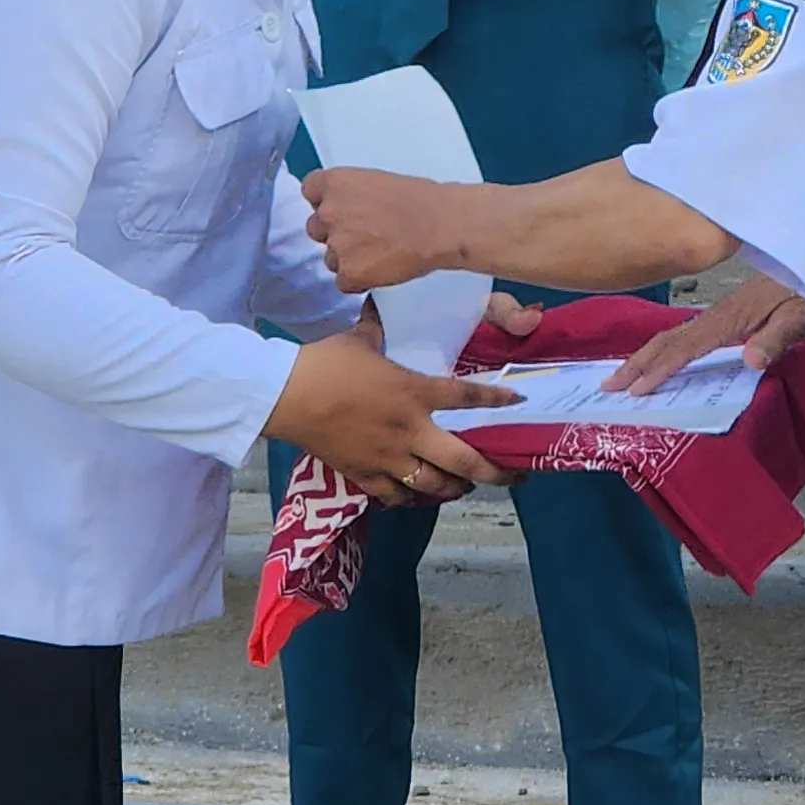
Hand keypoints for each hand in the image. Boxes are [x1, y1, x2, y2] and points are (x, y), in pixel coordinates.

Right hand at [265, 315, 516, 504]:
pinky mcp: (364, 475)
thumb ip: (378, 328)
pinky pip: (396, 497)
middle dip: (494, 473)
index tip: (518, 403)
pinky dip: (411, 499)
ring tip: (467, 487)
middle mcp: (409, 430)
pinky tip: (418, 496)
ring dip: (456, 489)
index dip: (497, 400)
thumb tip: (379, 305)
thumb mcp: (360, 340)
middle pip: (463, 461)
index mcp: (413, 393)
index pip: (467, 397)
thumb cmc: (325, 363)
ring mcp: (388, 458)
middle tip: (513, 477)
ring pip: (434, 486)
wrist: (286, 396)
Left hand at [302, 165, 475, 295]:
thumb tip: (348, 209)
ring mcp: (335, 245)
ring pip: (330, 258)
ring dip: (347, 258)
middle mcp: (327, 213)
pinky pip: (343, 282)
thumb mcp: (376, 180)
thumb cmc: (419, 200)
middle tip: (363, 234)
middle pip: (316, 227)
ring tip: (378, 253)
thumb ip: (351, 194)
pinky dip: (358, 280)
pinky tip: (380, 269)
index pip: (310, 190)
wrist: (439, 225)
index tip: (340, 207)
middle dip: (335, 233)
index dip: (324, 201)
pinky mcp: (348, 274)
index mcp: (334, 182)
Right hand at [601, 271, 804, 395]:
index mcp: (729, 319)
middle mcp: (715, 316)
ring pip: (671, 335)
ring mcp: (716, 315)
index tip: (638, 389)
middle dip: (637, 363)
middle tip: (608, 385)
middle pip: (667, 340)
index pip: (687, 347)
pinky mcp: (722, 316)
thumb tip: (750, 361)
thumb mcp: (800, 317)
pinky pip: (683, 334)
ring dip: (643, 356)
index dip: (662, 369)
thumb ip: (776, 339)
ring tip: (620, 375)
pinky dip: (661, 348)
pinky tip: (657, 356)